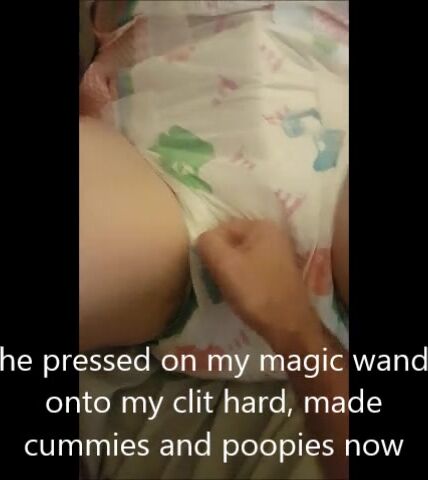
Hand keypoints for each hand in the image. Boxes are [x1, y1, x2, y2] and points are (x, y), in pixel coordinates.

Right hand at [196, 219, 318, 350]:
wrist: (288, 326)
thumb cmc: (255, 292)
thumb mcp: (225, 265)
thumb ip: (208, 243)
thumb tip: (203, 240)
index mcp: (262, 226)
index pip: (222, 228)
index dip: (210, 248)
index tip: (208, 269)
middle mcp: (274, 235)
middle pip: (232, 241)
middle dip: (220, 259)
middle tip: (216, 279)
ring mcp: (279, 254)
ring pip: (240, 256)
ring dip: (230, 270)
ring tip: (228, 288)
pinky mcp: (279, 272)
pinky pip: (251, 268)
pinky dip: (242, 278)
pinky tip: (241, 293)